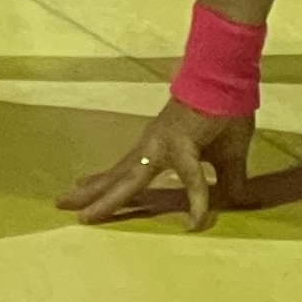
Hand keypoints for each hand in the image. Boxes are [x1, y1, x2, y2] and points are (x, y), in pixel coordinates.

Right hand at [60, 98, 255, 227]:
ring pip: (117, 169)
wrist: (215, 76)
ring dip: (94, 185)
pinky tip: (94, 180)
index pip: (190, 183)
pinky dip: (107, 174)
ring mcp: (149, 141)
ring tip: (67, 197)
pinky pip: (124, 161)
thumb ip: (231, 179)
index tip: (195, 225)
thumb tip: (234, 204)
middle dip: (99, 198)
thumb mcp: (234, 147)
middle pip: (124, 178)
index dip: (195, 205)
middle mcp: (157, 145)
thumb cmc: (226, 111)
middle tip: (71, 213)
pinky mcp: (149, 139)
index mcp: (181, 147)